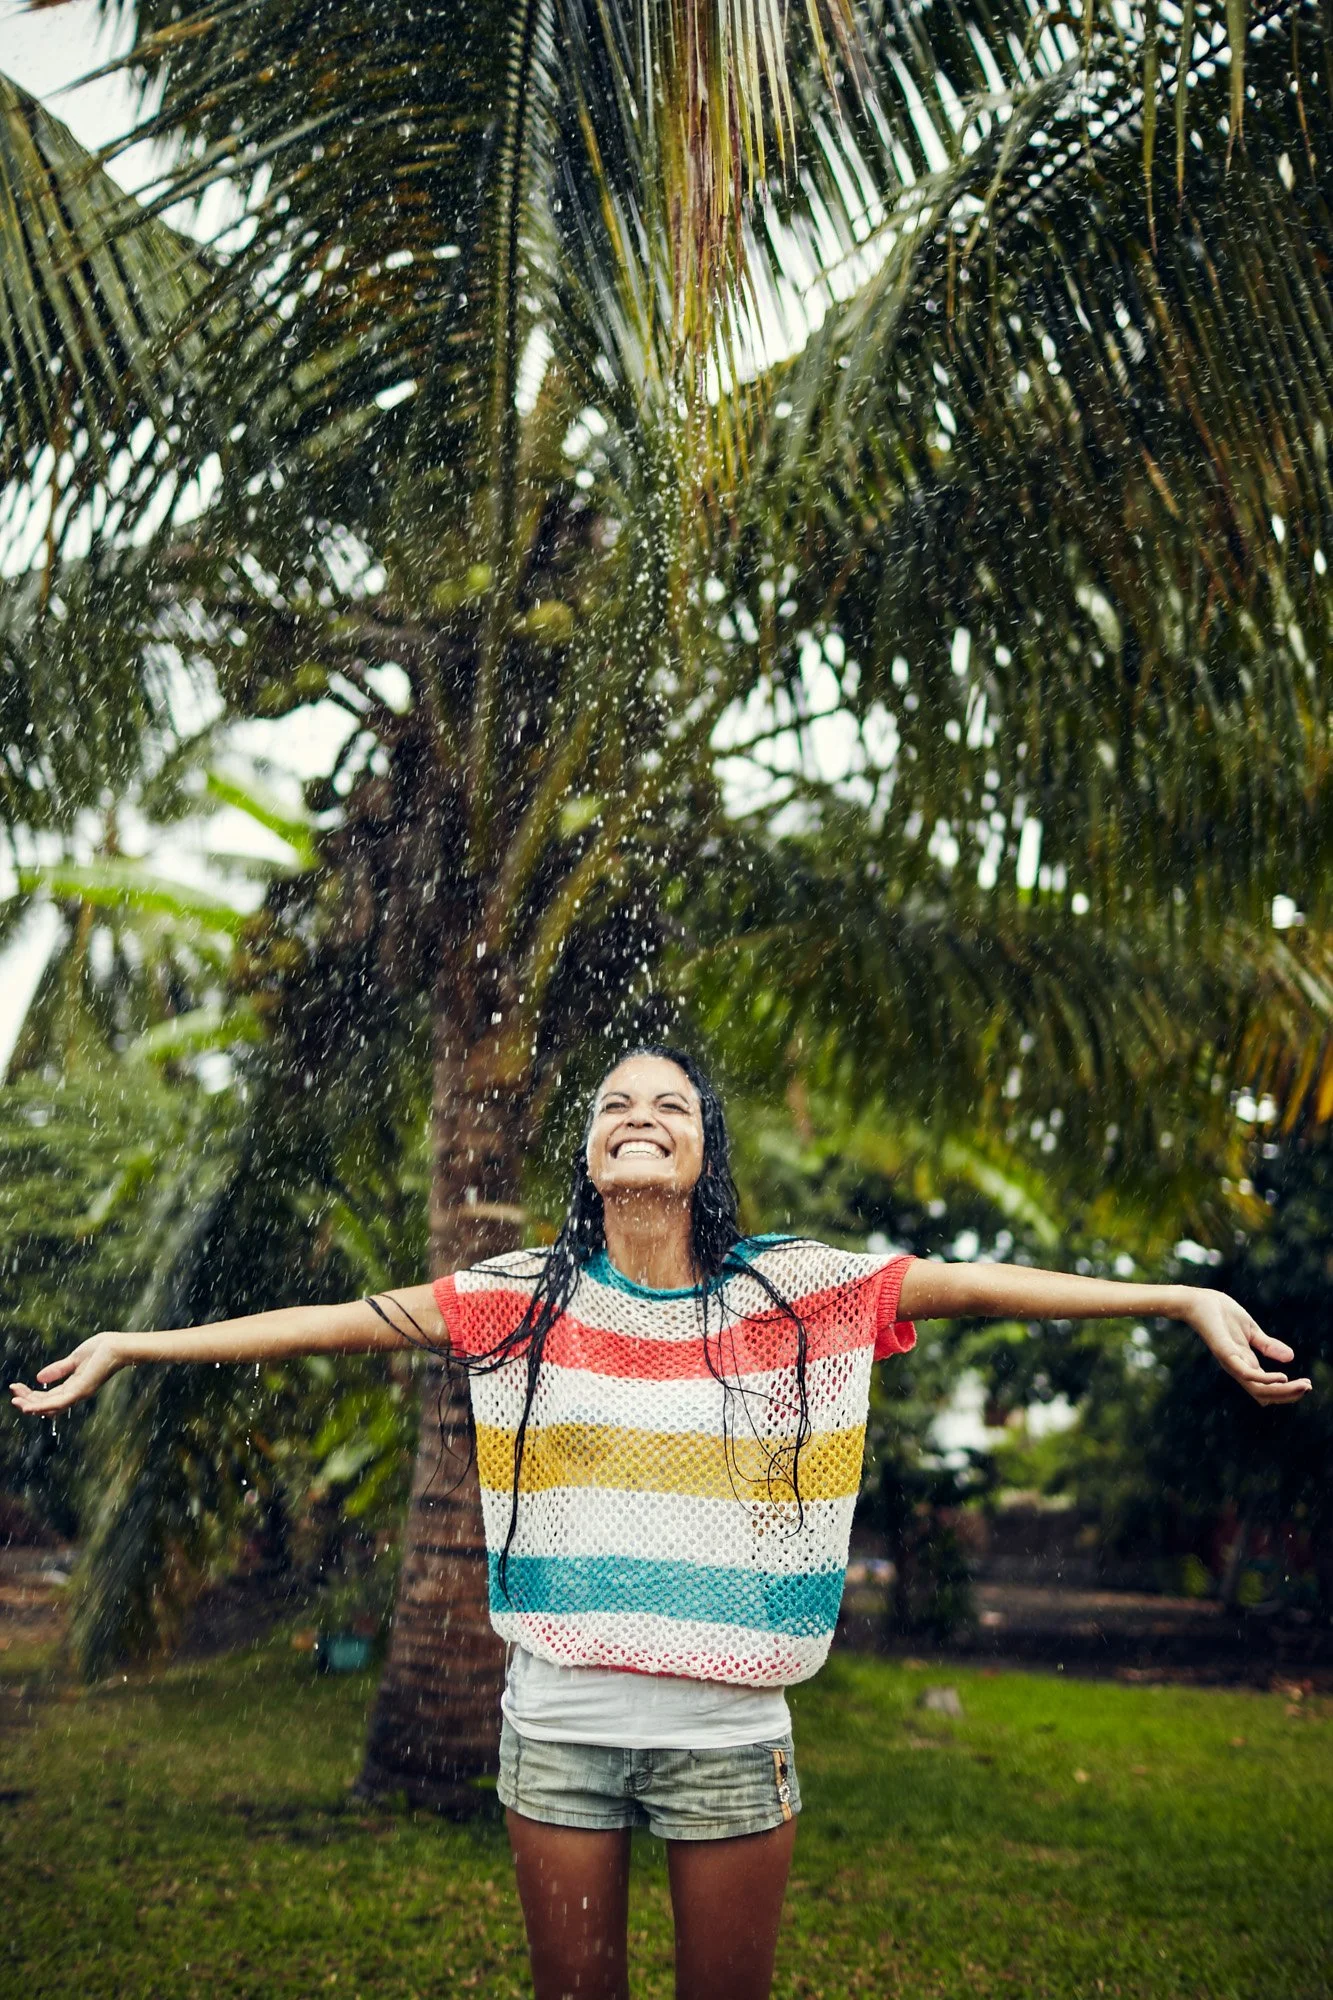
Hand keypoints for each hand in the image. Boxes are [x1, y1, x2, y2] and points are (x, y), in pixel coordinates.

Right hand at [9, 1333, 124, 1415]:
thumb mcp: (74, 1360)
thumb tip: (39, 1378)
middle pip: (47, 1405)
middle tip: (12, 1396)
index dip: (31, 1395)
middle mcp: (75, 1394)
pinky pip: (59, 1403)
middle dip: (28, 1402)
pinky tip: (28, 1405)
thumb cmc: (102, 1350)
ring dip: (31, 1406)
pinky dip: (43, 1406)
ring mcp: (79, 1394)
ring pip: (50, 1407)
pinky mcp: (81, 1391)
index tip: (15, 1387)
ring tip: (15, 1402)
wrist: (118, 1345)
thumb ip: (58, 1369)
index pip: (48, 1397)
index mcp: (73, 1386)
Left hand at [1181, 1290, 1312, 1405]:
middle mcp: (1238, 1368)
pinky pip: (1246, 1373)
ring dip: (1282, 1391)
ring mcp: (1231, 1363)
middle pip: (1265, 1394)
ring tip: (1301, 1386)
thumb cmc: (1221, 1315)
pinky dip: (1265, 1379)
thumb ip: (1268, 1345)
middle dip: (1289, 1394)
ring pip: (1258, 1389)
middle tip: (1308, 1388)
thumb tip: (1291, 1357)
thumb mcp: (1252, 1331)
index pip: (1268, 1387)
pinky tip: (1282, 1376)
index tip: (1307, 1385)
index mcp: (1246, 1364)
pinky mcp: (1226, 1354)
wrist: (1199, 1301)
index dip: (1288, 1390)